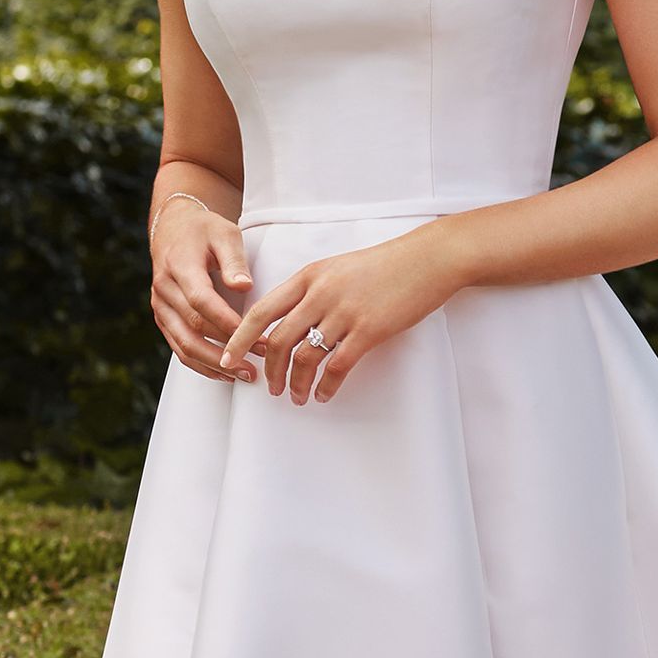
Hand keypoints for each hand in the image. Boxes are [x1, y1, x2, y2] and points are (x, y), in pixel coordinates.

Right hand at [150, 198, 254, 381]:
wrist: (174, 229)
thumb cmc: (204, 231)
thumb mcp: (225, 233)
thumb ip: (234, 260)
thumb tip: (245, 286)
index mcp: (180, 266)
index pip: (202, 301)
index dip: (227, 324)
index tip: (256, 338)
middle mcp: (164, 289)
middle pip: (193, 329)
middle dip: (227, 350)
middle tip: (257, 364)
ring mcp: (161, 307)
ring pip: (184, 345)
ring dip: (215, 365)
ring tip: (244, 375)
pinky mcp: (163, 319)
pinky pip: (179, 349)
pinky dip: (202, 364)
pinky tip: (225, 374)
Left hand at [220, 225, 458, 403]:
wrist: (427, 259)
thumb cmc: (385, 265)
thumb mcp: (337, 268)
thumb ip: (312, 290)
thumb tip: (291, 320)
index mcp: (308, 276)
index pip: (262, 310)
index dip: (241, 337)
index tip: (230, 357)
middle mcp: (320, 294)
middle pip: (278, 339)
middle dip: (269, 370)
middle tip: (269, 388)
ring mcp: (344, 312)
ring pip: (306, 357)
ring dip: (296, 383)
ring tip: (296, 397)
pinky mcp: (369, 330)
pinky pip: (338, 366)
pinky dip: (326, 385)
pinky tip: (323, 394)